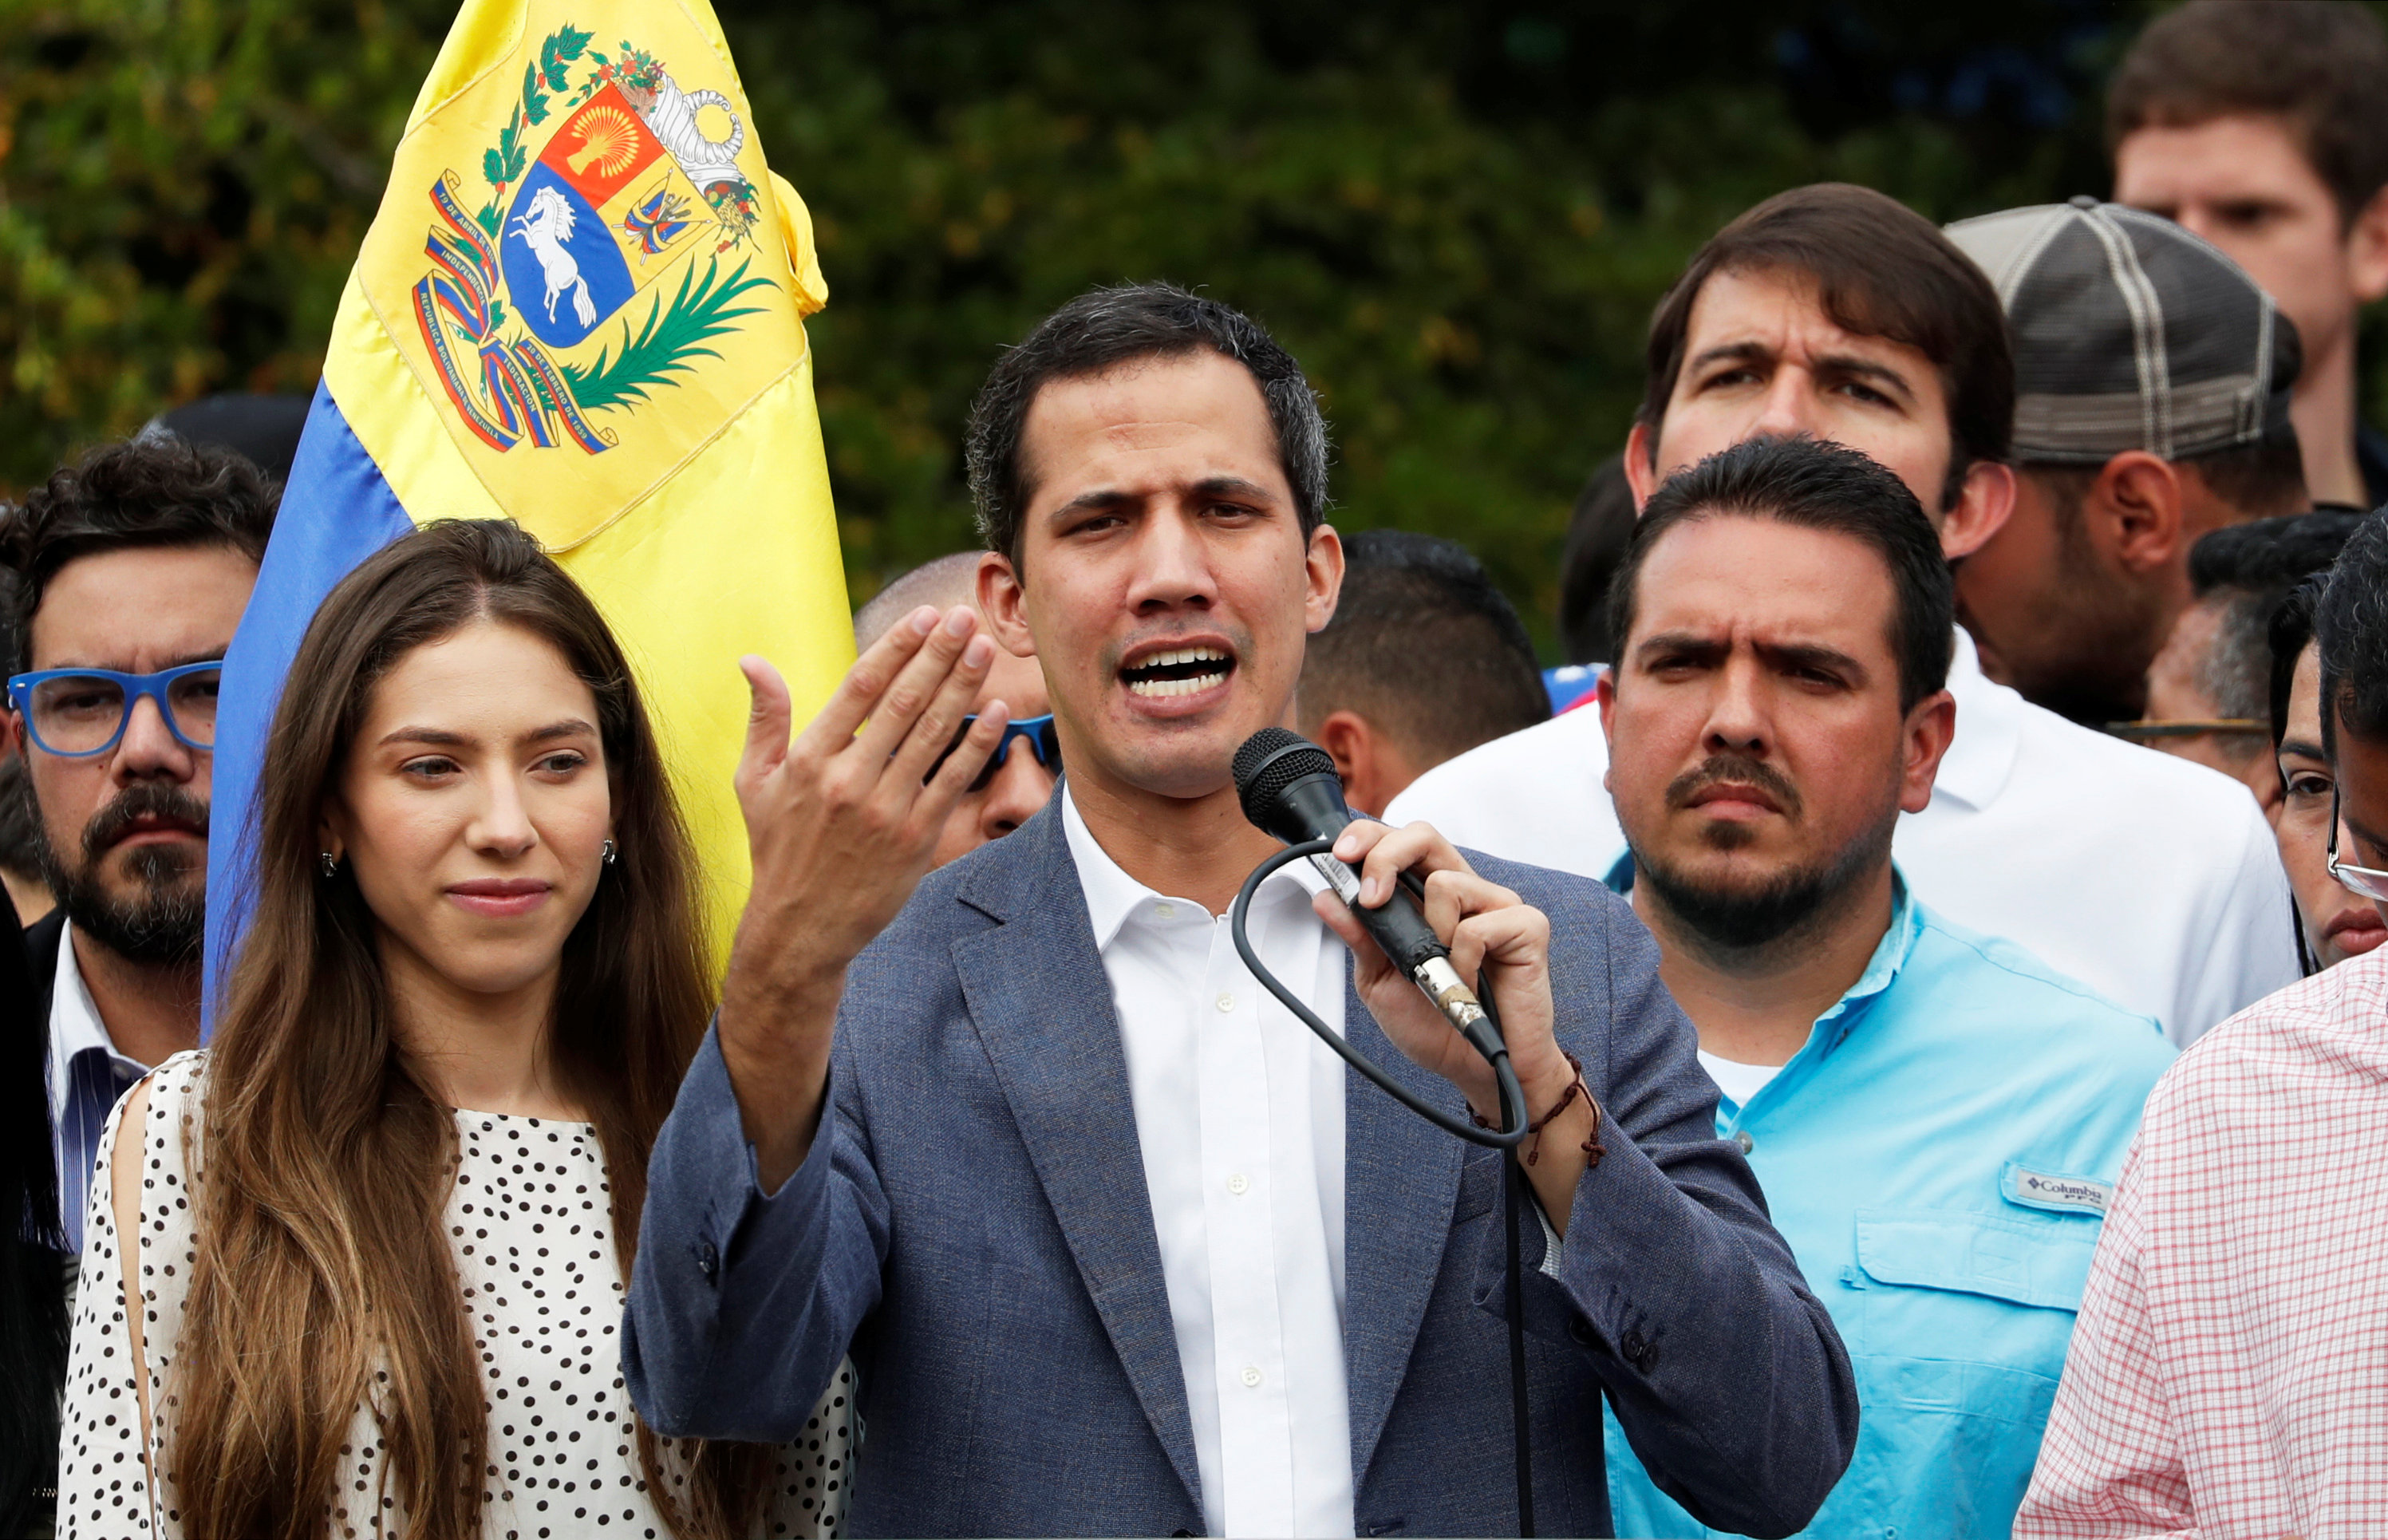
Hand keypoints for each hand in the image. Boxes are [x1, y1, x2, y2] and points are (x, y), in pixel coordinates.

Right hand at [720, 604, 1009, 1186]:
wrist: (800, 930)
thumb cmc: (778, 849)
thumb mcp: (754, 784)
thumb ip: (765, 720)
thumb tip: (752, 661)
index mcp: (809, 760)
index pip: (860, 688)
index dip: (897, 647)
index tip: (925, 616)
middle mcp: (848, 781)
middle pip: (903, 703)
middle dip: (939, 654)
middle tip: (966, 616)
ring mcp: (884, 811)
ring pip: (933, 736)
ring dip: (964, 687)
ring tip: (985, 648)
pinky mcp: (915, 840)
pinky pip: (953, 781)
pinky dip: (978, 744)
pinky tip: (998, 711)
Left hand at [1315, 820, 1597, 1234]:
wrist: (1477, 1068)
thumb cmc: (1435, 1024)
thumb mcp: (1380, 982)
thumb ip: (1359, 938)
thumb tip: (1326, 897)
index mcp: (1427, 897)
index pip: (1398, 842)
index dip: (1368, 837)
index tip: (1340, 857)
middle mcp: (1463, 891)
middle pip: (1424, 835)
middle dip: (1387, 856)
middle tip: (1372, 899)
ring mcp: (1498, 905)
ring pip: (1446, 883)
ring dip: (1431, 938)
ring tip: (1442, 975)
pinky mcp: (1527, 927)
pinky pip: (1477, 926)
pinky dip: (1463, 963)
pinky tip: (1470, 984)